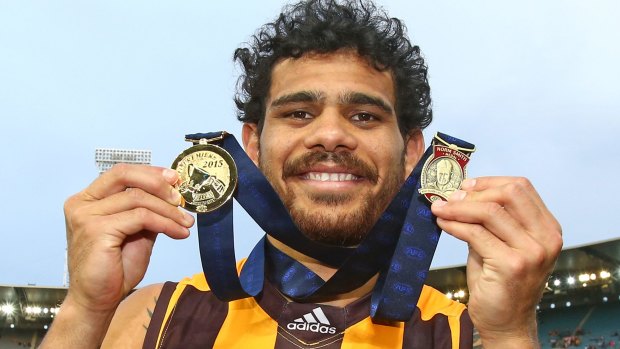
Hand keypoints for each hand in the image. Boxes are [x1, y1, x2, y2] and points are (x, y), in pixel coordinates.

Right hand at [63, 164, 193, 312]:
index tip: (175, 179)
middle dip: (158, 182)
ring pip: (138, 198)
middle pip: (124, 175)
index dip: (150, 173)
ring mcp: (86, 216)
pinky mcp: (97, 230)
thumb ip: (146, 210)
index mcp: (88, 199)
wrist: (99, 300)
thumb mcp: (136, 231)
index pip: (121, 173)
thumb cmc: (115, 268)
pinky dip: (165, 223)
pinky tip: (179, 233)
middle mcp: (82, 203)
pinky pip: (141, 217)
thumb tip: (173, 193)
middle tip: (180, 197)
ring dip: (169, 210)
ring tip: (186, 222)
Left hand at [431, 177, 561, 346]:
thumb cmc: (501, 283)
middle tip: (450, 198)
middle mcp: (546, 238)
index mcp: (548, 228)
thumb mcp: (500, 244)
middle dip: (474, 192)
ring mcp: (532, 252)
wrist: (506, 323)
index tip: (465, 186)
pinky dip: (454, 224)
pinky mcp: (512, 265)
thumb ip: (489, 220)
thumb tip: (460, 194)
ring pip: (490, 211)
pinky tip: (443, 224)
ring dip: (458, 207)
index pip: (521, 187)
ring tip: (439, 209)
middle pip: (510, 193)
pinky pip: (476, 233)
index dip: (489, 182)